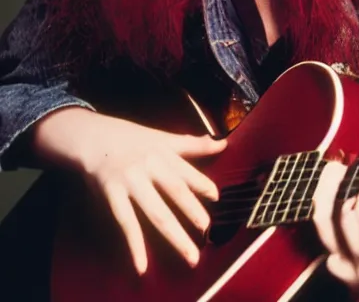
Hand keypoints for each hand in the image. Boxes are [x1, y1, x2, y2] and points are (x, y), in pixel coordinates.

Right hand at [33, 108, 225, 273]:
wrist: (92, 137)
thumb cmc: (130, 138)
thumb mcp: (161, 137)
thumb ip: (192, 145)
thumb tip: (223, 144)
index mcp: (163, 152)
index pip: (187, 170)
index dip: (202, 184)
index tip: (216, 197)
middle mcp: (149, 165)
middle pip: (176, 191)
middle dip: (193, 212)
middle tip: (207, 230)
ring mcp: (131, 181)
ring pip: (157, 212)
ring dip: (175, 236)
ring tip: (191, 256)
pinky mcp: (112, 195)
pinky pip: (127, 223)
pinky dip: (135, 246)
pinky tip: (142, 266)